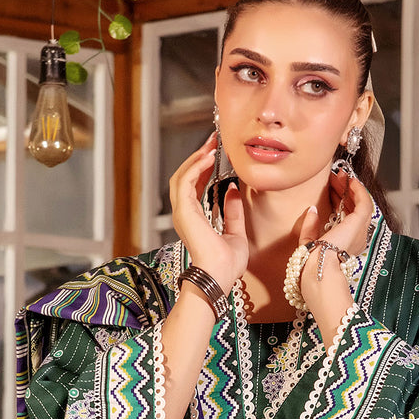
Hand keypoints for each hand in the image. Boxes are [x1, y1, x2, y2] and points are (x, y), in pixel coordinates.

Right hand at [168, 134, 247, 293]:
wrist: (219, 277)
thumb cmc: (226, 266)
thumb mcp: (236, 234)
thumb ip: (233, 212)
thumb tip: (232, 191)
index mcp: (195, 219)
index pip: (195, 186)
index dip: (204, 167)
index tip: (217, 153)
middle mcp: (185, 214)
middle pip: (186, 176)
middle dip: (199, 157)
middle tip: (214, 141)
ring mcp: (182, 212)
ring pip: (182, 175)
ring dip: (197, 158)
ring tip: (212, 144)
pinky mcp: (184, 211)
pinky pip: (186, 181)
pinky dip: (196, 167)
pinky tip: (209, 157)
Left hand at [294, 170, 373, 306]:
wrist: (317, 270)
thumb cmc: (312, 264)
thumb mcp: (308, 242)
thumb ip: (310, 227)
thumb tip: (312, 209)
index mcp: (345, 244)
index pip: (345, 216)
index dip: (339, 199)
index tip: (331, 187)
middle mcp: (356, 237)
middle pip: (353, 207)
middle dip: (344, 190)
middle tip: (336, 177)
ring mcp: (359, 230)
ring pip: (360, 203)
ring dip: (350, 187)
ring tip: (341, 175)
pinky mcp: (359, 223)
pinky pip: (364, 201)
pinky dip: (358, 189)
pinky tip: (349, 180)